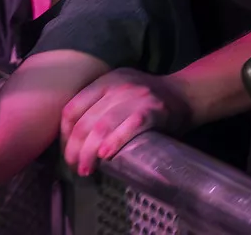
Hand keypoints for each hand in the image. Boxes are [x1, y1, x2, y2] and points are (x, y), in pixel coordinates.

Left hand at [60, 69, 192, 176]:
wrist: (186, 94)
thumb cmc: (148, 101)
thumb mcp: (120, 93)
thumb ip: (99, 107)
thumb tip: (72, 141)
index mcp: (106, 80)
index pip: (72, 108)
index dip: (64, 135)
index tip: (68, 152)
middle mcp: (119, 85)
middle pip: (85, 121)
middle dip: (74, 149)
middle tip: (74, 166)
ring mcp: (137, 96)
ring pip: (102, 126)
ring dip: (89, 152)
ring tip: (86, 169)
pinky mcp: (154, 110)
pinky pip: (129, 126)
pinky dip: (115, 142)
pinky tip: (106, 156)